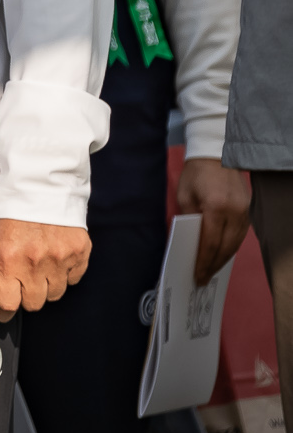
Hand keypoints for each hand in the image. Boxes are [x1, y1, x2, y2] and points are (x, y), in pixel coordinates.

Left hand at [0, 218, 90, 316]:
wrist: (38, 184)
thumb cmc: (11, 210)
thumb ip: (0, 268)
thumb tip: (3, 300)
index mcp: (8, 258)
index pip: (8, 302)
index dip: (5, 310)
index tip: (5, 312)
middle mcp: (35, 263)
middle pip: (34, 303)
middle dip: (27, 296)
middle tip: (24, 283)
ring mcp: (60, 259)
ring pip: (55, 294)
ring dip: (47, 286)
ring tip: (41, 268)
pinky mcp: (79, 252)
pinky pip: (74, 279)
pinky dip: (66, 274)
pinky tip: (57, 259)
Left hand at [178, 157, 252, 285]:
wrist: (216, 154)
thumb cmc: (195, 175)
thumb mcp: (184, 197)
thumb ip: (189, 221)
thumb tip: (191, 244)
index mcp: (216, 207)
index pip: (211, 243)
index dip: (204, 262)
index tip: (197, 274)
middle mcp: (235, 212)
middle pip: (226, 247)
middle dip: (214, 265)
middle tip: (203, 278)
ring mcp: (245, 212)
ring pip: (236, 244)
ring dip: (223, 259)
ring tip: (211, 270)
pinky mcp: (249, 211)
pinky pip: (240, 235)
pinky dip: (230, 247)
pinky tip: (221, 254)